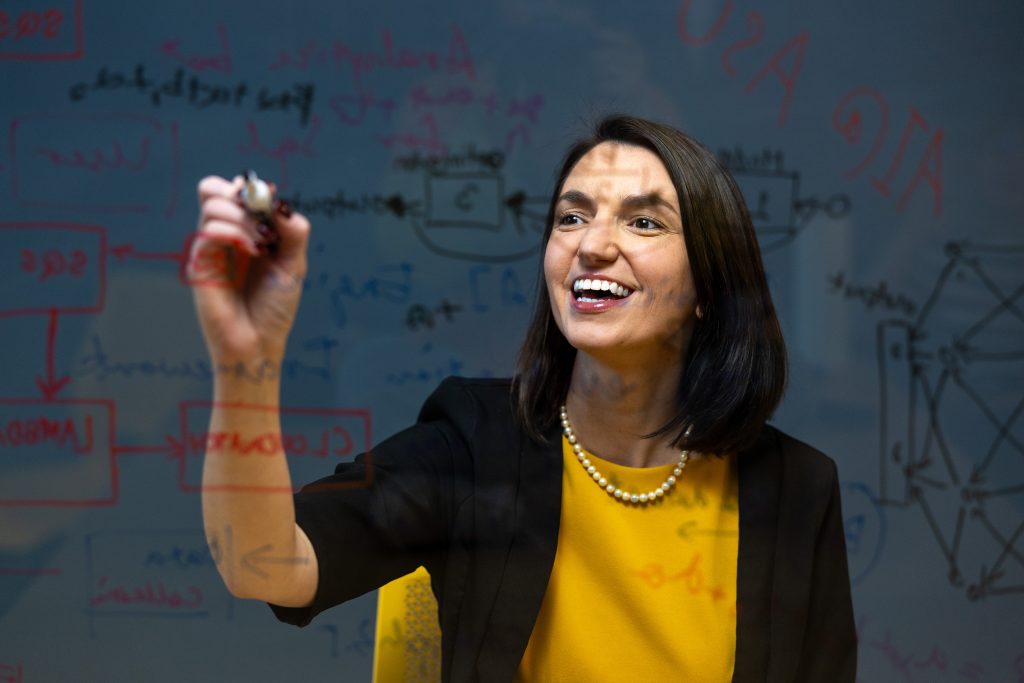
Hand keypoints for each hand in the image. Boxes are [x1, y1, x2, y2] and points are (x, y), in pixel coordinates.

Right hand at [190, 174, 309, 369]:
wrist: (258, 343)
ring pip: (211, 204)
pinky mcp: (200, 264)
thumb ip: (293, 232)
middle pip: (213, 189)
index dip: (252, 188)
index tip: (272, 202)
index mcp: (246, 231)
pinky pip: (208, 230)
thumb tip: (280, 202)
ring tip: (262, 242)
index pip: (236, 191)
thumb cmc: (275, 307)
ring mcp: (210, 248)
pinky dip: (234, 232)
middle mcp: (225, 235)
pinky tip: (253, 252)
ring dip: (242, 215)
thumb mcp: (294, 265)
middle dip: (240, 194)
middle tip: (262, 217)